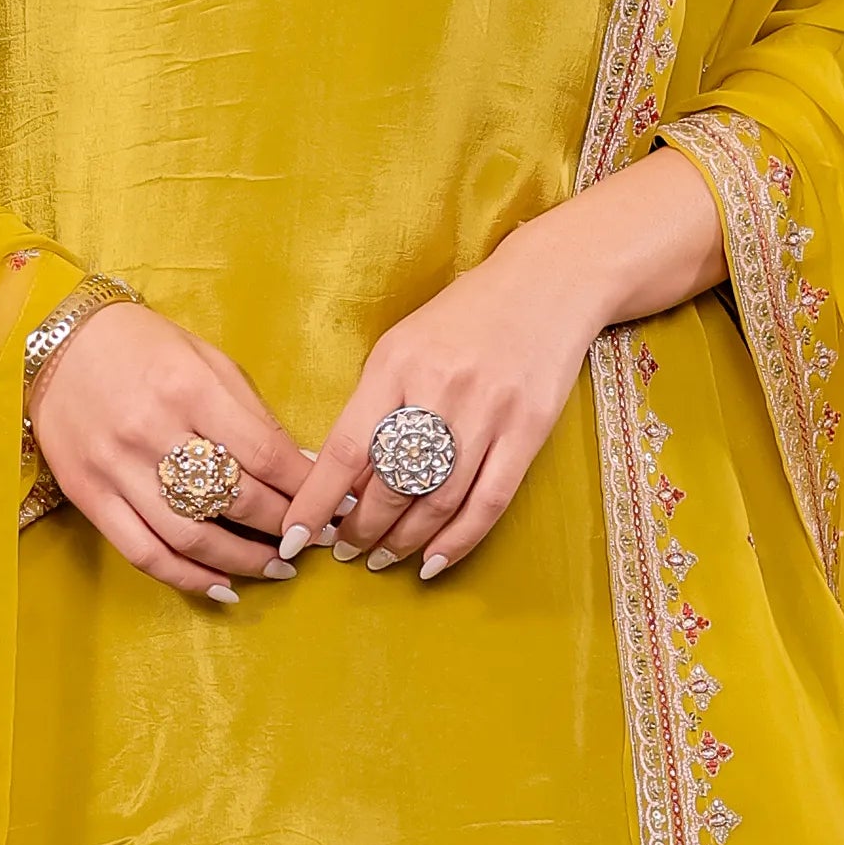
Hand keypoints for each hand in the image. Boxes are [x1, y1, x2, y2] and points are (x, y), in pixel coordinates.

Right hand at [30, 299, 309, 603]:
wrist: (56, 342)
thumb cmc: (142, 346)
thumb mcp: (205, 359)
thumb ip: (251, 413)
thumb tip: (302, 467)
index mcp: (188, 388)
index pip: (264, 453)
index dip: (305, 488)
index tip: (332, 506)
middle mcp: (152, 431)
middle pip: (233, 499)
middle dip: (283, 527)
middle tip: (312, 541)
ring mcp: (117, 468)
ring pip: (192, 536)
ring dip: (243, 562)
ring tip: (277, 568)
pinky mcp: (90, 496)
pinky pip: (144, 552)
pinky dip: (186, 577)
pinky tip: (221, 586)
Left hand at [277, 155, 727, 576]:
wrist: (547, 283)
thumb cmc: (463, 318)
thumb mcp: (401, 345)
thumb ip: (372, 404)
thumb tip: (339, 479)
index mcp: (397, 364)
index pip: (346, 448)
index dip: (317, 501)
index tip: (296, 535)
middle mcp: (441, 388)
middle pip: (390, 484)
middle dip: (360, 530)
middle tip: (344, 552)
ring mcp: (489, 411)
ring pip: (437, 501)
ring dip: (404, 541)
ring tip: (382, 558)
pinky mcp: (530, 429)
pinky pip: (488, 502)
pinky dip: (457, 541)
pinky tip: (432, 561)